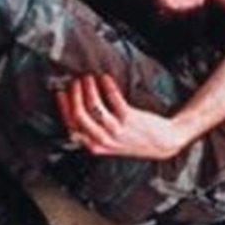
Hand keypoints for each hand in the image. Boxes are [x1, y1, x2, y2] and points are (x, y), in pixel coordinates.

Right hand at [57, 75, 191, 159]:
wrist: (163, 143)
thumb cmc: (135, 140)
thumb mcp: (111, 144)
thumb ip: (94, 133)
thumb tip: (77, 110)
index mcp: (95, 147)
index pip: (71, 127)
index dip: (64, 107)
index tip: (61, 93)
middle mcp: (103, 140)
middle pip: (78, 115)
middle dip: (73, 95)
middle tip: (75, 82)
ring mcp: (116, 129)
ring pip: (93, 106)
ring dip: (88, 88)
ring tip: (88, 78)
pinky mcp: (129, 118)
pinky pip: (113, 98)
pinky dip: (107, 85)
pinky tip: (105, 78)